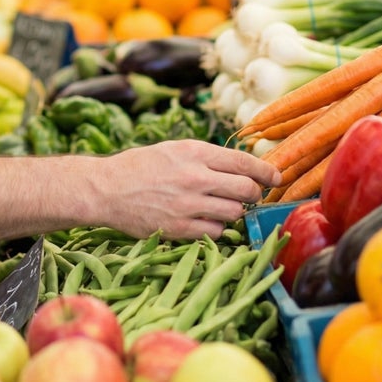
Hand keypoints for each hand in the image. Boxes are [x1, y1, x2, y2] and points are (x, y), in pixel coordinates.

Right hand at [97, 139, 281, 241]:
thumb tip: (243, 167)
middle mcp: (195, 177)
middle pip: (247, 190)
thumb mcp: (175, 149)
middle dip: (255, 194)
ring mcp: (188, 205)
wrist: (107, 189)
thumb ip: (207, 157)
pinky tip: (205, 219)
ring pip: (234, 212)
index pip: (245, 163)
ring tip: (220, 205)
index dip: (267, 172)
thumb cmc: (141, 166)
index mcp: (195, 152)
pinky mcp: (180, 228)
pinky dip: (217, 227)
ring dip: (234, 211)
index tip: (275, 178)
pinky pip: (217, 232)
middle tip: (251, 195)